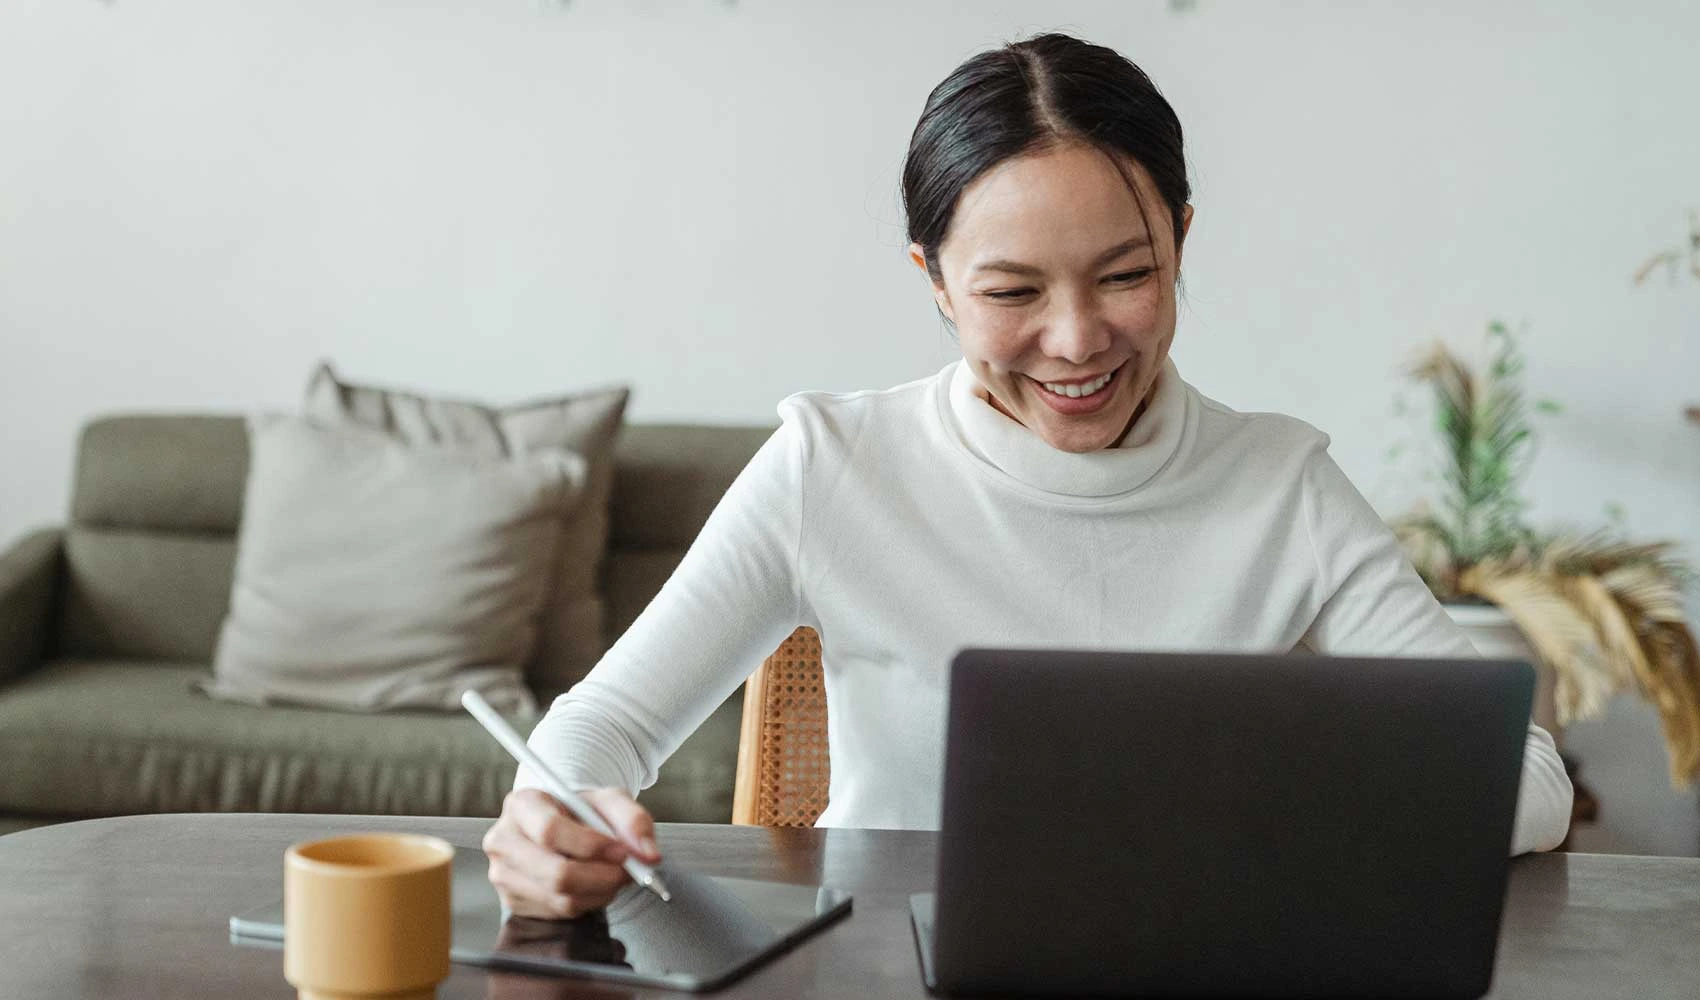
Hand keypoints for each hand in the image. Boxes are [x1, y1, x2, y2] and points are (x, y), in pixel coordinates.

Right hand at [483, 786, 661, 918]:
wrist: (562, 826)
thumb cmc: (581, 811)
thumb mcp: (609, 801)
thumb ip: (633, 820)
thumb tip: (648, 854)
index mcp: (521, 805)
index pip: (550, 831)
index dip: (591, 845)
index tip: (623, 851)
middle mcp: (504, 840)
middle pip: (555, 873)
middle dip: (602, 877)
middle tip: (629, 871)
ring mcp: (504, 875)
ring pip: (561, 898)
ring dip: (600, 891)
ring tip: (614, 874)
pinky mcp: (513, 901)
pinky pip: (560, 912)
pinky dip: (589, 901)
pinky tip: (595, 885)